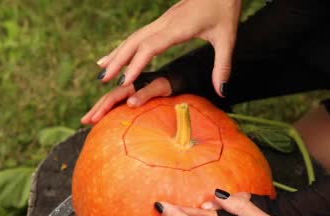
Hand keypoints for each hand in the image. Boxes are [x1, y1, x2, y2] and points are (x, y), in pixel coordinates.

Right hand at [81, 74, 170, 124]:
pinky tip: (103, 117)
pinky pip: (117, 103)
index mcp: (131, 84)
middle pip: (108, 98)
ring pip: (110, 101)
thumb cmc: (170, 83)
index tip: (93, 118)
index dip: (103, 108)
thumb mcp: (160, 88)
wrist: (176, 77)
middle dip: (96, 110)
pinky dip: (108, 110)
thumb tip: (129, 103)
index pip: (113, 97)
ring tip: (87, 121)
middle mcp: (127, 87)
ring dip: (99, 110)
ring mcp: (129, 91)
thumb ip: (145, 94)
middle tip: (84, 121)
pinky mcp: (132, 95)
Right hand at [96, 0, 240, 96]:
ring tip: (101, 70)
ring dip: (118, 53)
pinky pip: (141, 34)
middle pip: (135, 42)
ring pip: (135, 37)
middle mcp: (166, 23)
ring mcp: (163, 20)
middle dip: (118, 62)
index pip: (150, 47)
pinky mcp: (165, 19)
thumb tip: (222, 91)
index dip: (136, 64)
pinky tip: (119, 53)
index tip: (125, 82)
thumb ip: (222, 66)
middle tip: (103, 81)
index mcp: (178, 28)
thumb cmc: (225, 10)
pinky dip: (127, 45)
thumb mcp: (228, 39)